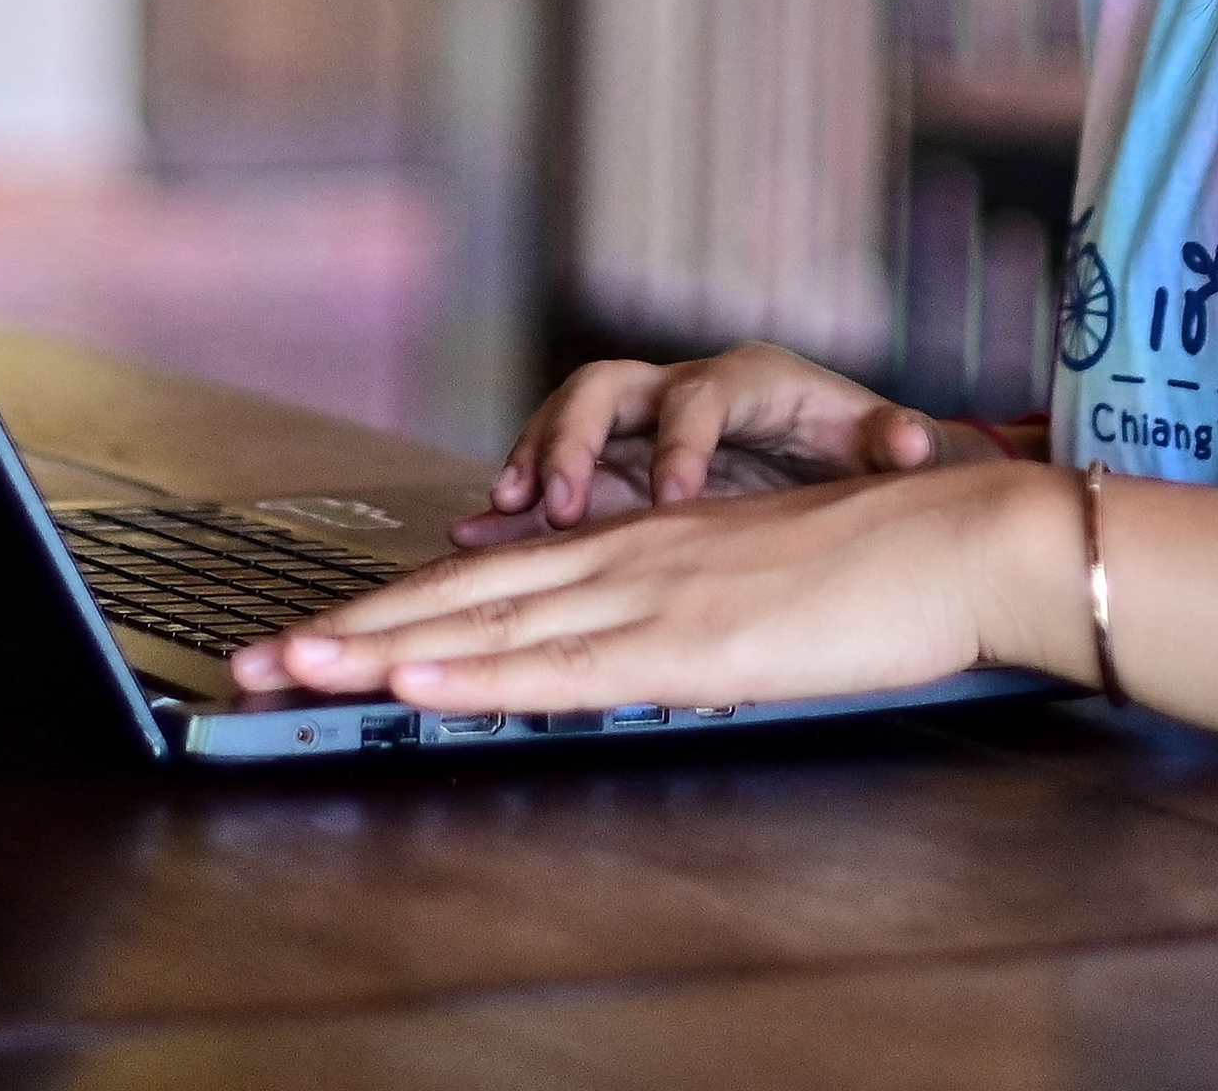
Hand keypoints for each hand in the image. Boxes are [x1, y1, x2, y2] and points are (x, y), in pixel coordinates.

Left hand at [230, 456, 1088, 713]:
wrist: (962, 540)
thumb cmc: (878, 571)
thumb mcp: (751, 591)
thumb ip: (680, 619)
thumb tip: (634, 663)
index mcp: (636, 543)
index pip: (487, 576)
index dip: (392, 607)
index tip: (312, 634)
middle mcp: (624, 555)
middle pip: (460, 592)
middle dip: (350, 627)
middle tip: (255, 659)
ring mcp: (649, 593)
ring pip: (489, 622)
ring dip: (381, 646)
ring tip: (294, 664)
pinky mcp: (688, 640)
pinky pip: (563, 662)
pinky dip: (479, 669)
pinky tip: (418, 677)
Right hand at [461, 341, 1002, 542]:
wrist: (836, 454)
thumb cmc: (853, 446)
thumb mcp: (878, 442)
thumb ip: (890, 441)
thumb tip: (914, 441)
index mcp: (746, 381)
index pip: (700, 399)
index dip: (681, 443)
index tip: (674, 496)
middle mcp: (680, 390)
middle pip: (607, 388)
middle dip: (572, 440)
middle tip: (552, 500)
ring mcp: (639, 426)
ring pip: (566, 422)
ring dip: (531, 461)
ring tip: (501, 511)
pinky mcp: (615, 465)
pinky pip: (552, 472)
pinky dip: (518, 502)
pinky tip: (479, 535)